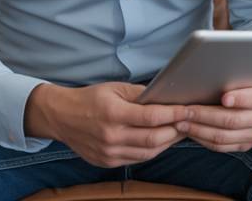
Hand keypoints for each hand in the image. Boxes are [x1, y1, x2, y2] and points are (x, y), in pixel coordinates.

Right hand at [24, 81, 189, 167]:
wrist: (61, 117)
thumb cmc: (90, 99)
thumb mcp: (115, 89)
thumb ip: (141, 94)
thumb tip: (166, 97)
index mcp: (113, 113)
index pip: (151, 117)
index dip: (174, 114)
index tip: (190, 109)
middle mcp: (111, 136)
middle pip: (154, 139)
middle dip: (176, 130)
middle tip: (190, 121)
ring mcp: (108, 153)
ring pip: (148, 153)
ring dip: (167, 142)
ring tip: (179, 131)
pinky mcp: (107, 162)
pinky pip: (137, 159)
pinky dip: (153, 151)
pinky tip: (161, 140)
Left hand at [180, 79, 251, 152]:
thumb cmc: (251, 83)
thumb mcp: (250, 74)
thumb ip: (237, 76)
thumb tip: (210, 72)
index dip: (239, 99)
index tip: (224, 97)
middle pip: (233, 120)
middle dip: (205, 116)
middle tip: (186, 110)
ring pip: (223, 136)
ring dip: (199, 130)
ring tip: (181, 122)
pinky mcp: (244, 145)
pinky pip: (221, 146)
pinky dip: (203, 139)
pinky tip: (190, 131)